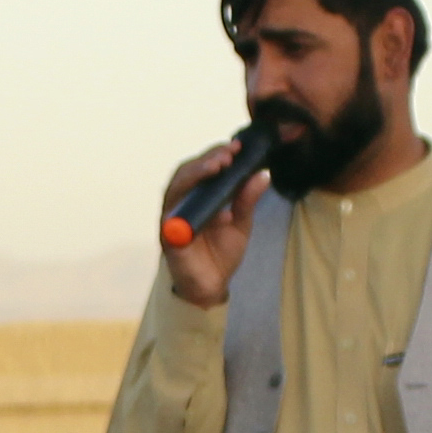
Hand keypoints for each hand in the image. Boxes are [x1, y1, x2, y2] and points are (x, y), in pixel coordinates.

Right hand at [157, 138, 272, 304]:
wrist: (212, 286)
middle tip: (228, 154)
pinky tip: (222, 214)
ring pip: (177, 187)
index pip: (202, 166)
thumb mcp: (241, 222)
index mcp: (196, 195)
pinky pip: (178, 220)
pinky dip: (199, 214)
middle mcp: (180, 202)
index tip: (236, 146)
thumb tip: (262, 174)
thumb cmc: (220, 252)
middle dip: (207, 159)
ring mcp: (171, 218)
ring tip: (219, 167)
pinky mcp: (168, 238)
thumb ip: (247, 199)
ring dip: (197, 174)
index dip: (216, 153)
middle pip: (187, 172)